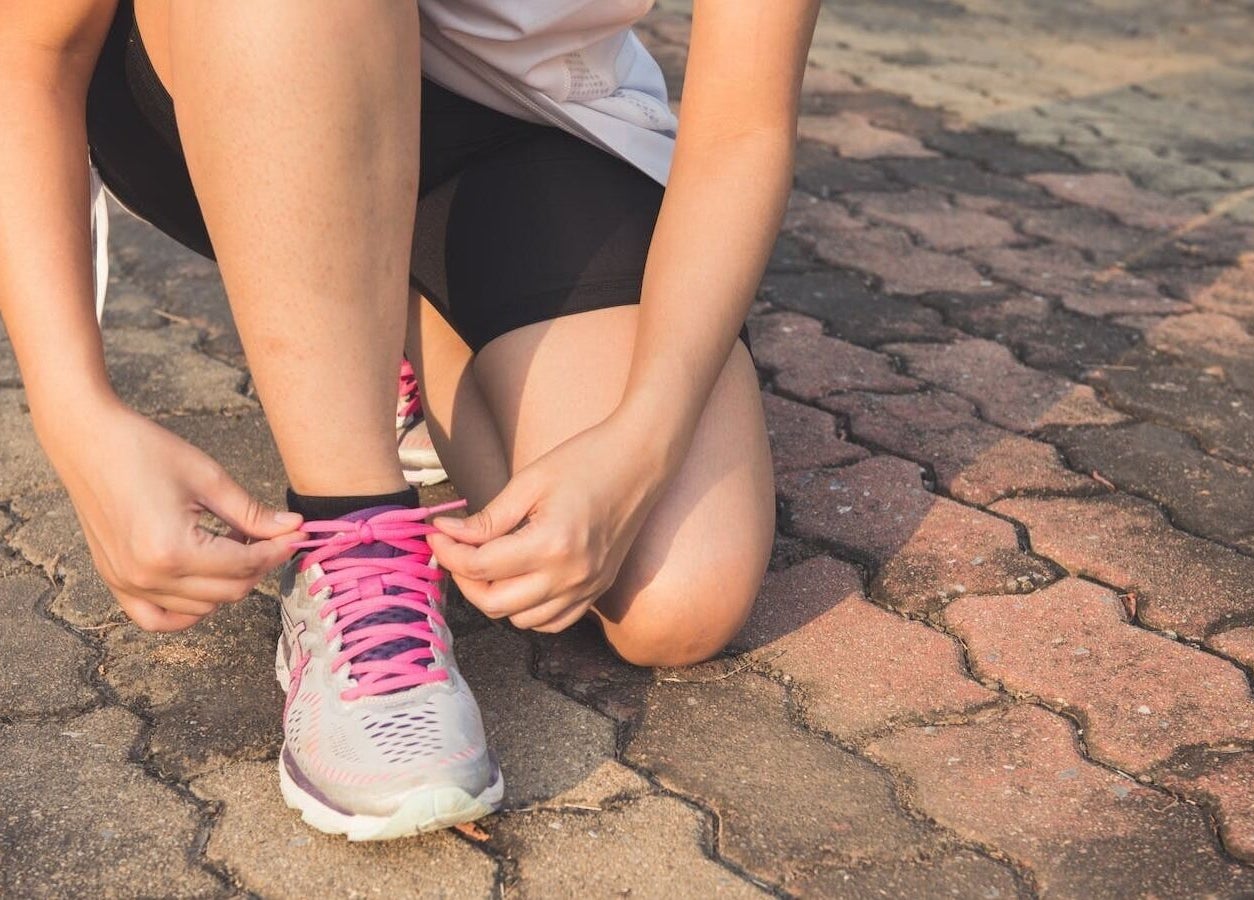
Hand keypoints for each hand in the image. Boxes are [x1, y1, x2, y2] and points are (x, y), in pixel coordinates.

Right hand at [47, 400, 304, 631]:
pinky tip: (203, 583)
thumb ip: (253, 513)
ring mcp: (128, 584)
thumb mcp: (209, 479)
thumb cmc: (145, 450)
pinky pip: (157, 619)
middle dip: (258, 566)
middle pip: (229, 591)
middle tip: (269, 536)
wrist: (87, 441)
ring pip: (202, 607)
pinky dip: (186, 611)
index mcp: (173, 550)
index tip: (297, 535)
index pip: (245, 565)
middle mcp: (148, 577)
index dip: (278, 550)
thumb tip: (294, 529)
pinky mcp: (115, 582)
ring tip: (230, 544)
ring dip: (227, 583)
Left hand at [428, 414, 673, 632]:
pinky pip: (552, 622)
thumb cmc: (585, 460)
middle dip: (464, 579)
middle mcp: (570, 576)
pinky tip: (519, 581)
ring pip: (521, 621)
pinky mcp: (597, 591)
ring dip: (495, 597)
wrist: (641, 461)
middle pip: (495, 603)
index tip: (436, 534)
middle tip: (455, 550)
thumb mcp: (529, 482)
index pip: (481, 567)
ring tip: (486, 564)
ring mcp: (587, 588)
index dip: (449, 552)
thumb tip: (447, 534)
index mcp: (551, 544)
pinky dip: (527, 611)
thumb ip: (488, 518)